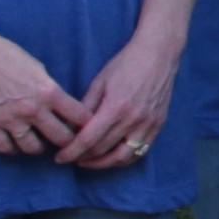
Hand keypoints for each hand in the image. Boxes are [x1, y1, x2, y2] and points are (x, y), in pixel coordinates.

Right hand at [0, 22, 85, 158]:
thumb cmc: (7, 55)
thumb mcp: (38, 69)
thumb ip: (51, 90)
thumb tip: (63, 108)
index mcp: (49, 91)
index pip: (80, 117)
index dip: (87, 124)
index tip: (86, 127)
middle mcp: (32, 109)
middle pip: (62, 138)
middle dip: (68, 141)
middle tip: (66, 141)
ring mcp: (10, 119)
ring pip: (34, 148)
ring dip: (39, 146)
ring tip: (39, 141)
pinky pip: (6, 148)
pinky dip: (13, 149)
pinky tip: (16, 142)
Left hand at [63, 35, 179, 168]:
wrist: (159, 54)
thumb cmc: (126, 64)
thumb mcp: (99, 82)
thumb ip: (86, 108)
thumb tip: (72, 129)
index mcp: (116, 108)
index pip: (89, 140)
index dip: (71, 152)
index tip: (59, 157)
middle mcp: (134, 120)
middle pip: (103, 150)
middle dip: (83, 158)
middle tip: (71, 158)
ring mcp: (149, 124)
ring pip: (123, 157)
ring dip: (103, 164)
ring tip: (89, 161)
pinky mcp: (158, 125)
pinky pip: (140, 151)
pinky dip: (124, 158)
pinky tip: (112, 157)